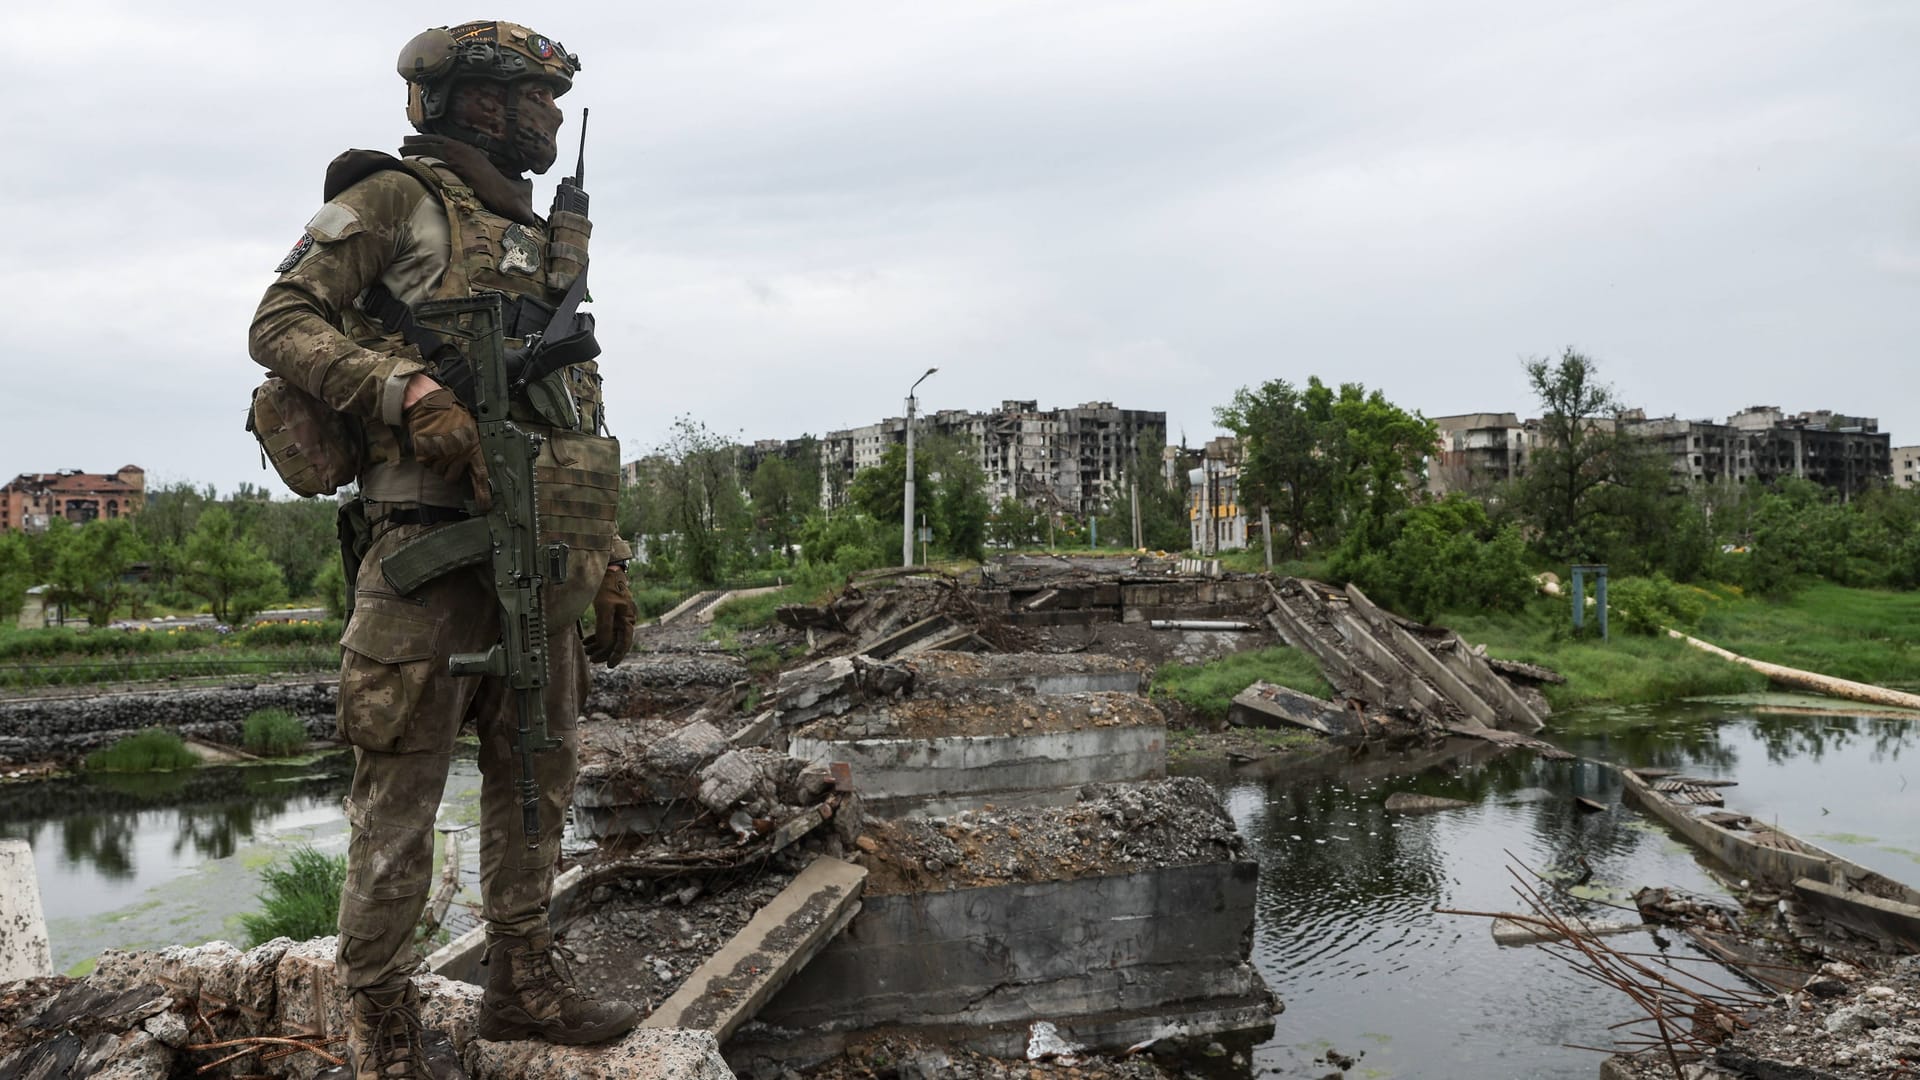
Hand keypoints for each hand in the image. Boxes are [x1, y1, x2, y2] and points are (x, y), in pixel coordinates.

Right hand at [404, 387, 491, 510]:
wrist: (429, 404)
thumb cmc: (451, 413)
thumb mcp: (470, 428)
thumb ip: (473, 447)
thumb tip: (476, 464)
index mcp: (472, 447)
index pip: (480, 475)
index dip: (483, 493)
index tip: (484, 506)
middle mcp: (457, 454)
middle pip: (454, 478)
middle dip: (452, 470)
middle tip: (449, 455)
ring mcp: (440, 455)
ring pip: (440, 473)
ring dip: (439, 464)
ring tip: (439, 446)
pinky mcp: (425, 455)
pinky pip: (427, 466)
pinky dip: (427, 458)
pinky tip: (430, 445)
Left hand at [584, 564, 635, 667]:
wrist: (607, 571)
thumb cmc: (607, 587)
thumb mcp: (604, 607)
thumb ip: (604, 627)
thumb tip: (605, 644)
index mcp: (627, 619)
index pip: (624, 642)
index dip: (617, 655)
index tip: (609, 665)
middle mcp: (625, 620)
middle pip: (616, 641)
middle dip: (604, 651)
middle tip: (592, 659)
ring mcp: (619, 617)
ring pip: (610, 636)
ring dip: (599, 645)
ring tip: (586, 650)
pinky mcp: (612, 614)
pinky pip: (606, 629)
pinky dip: (597, 636)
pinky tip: (587, 641)